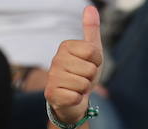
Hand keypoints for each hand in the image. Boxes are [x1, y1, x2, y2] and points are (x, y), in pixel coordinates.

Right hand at [45, 5, 101, 123]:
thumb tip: (90, 7)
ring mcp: (52, 77)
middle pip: (90, 69)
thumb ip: (91, 30)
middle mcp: (56, 59)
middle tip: (82, 79)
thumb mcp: (91, 51)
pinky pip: (76, 97)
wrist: (73, 100)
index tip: (89, 65)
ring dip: (84, 89)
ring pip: (83, 84)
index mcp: (65, 46)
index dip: (96, 62)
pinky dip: (78, 100)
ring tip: (77, 88)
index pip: (93, 52)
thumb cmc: (82, 74)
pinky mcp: (51, 94)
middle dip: (90, 78)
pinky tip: (71, 97)